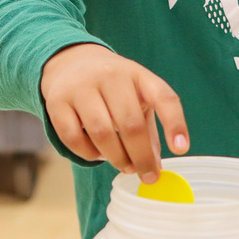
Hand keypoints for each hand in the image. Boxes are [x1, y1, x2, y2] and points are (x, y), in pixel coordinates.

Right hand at [41, 43, 188, 182]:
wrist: (71, 62)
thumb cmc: (114, 88)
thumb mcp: (137, 97)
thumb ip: (149, 129)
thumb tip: (155, 167)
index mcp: (138, 74)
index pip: (163, 96)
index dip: (174, 123)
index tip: (181, 149)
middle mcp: (111, 75)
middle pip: (131, 124)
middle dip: (141, 157)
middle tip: (148, 176)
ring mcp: (82, 86)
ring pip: (102, 133)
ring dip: (116, 158)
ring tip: (125, 166)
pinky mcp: (57, 101)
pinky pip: (74, 137)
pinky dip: (89, 154)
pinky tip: (99, 155)